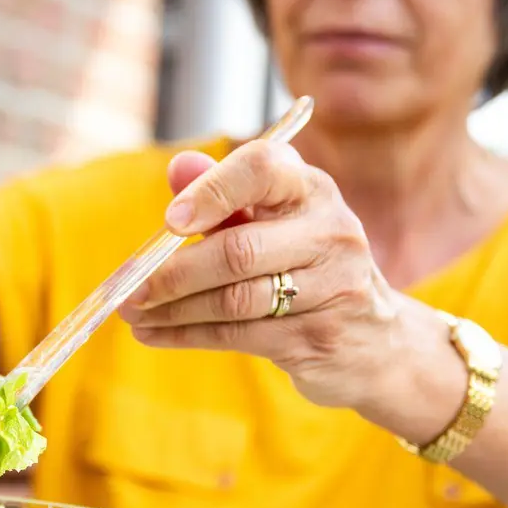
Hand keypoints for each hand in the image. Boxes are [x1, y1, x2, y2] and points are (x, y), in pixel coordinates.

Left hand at [118, 140, 407, 410]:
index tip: (170, 221)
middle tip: (130, 288)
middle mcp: (331, 232)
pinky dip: (188, 335)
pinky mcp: (320, 337)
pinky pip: (240, 335)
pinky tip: (156, 334)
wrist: (377, 340)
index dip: (211, 191)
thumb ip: (226, 194)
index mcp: (313, 190)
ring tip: (133, 315)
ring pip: (235, 300)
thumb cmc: (309, 266)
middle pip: (239, 250)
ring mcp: (333, 288)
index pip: (263, 169)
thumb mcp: (277, 222)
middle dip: (174, 273)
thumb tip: (178, 167)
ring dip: (174, 310)